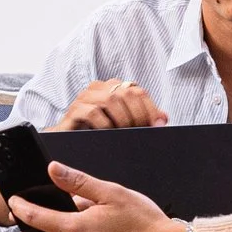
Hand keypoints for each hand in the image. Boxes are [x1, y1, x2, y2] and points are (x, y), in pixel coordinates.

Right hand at [53, 80, 168, 132]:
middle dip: (138, 113)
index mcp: (112, 88)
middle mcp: (98, 88)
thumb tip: (163, 118)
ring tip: (125, 133)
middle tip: (141, 130)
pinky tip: (107, 134)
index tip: (157, 125)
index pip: (137, 90)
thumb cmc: (97, 133)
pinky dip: (105, 125)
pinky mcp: (73, 110)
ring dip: (123, 118)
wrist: (68, 143)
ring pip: (111, 99)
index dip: (150, 107)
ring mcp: (84, 98)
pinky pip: (93, 112)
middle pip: (126, 92)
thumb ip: (143, 119)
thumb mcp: (124, 125)